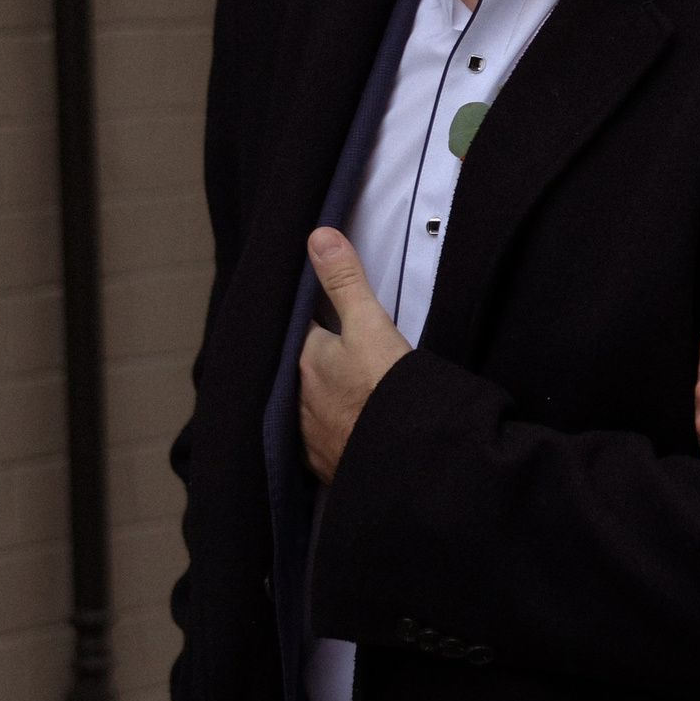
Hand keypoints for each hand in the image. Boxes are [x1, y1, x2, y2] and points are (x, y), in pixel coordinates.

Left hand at [297, 228, 411, 480]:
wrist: (405, 459)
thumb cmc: (387, 392)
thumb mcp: (370, 324)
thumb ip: (345, 280)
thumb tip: (318, 237)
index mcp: (303, 359)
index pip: (296, 325)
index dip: (307, 313)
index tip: (317, 307)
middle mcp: (294, 397)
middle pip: (296, 366)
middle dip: (310, 356)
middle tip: (331, 348)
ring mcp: (305, 434)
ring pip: (302, 403)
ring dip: (313, 394)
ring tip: (335, 386)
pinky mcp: (320, 462)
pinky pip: (313, 438)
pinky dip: (323, 429)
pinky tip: (338, 426)